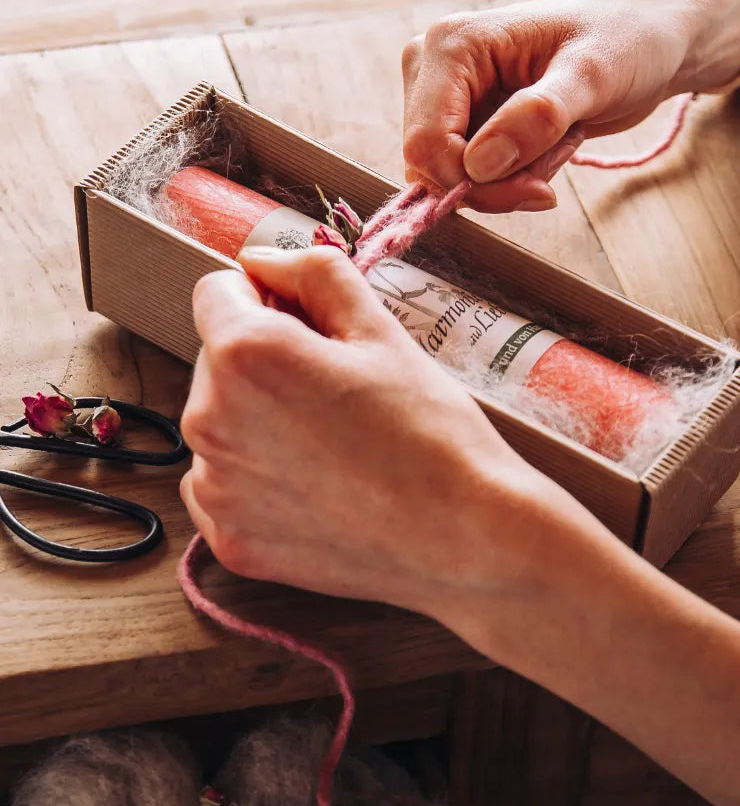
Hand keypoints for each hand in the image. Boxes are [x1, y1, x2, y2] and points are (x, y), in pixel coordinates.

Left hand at [179, 245, 579, 619]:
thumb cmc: (432, 432)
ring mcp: (217, 490)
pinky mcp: (232, 543)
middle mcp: (208, 420)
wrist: (465, 537)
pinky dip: (260, 486)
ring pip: (221, 427)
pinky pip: (226, 490)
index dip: (269, 301)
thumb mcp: (383, 331)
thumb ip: (314, 274)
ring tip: (335, 451)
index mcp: (245, 353)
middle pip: (218, 363)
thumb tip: (262, 262)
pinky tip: (319, 493)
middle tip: (340, 399)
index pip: (217, 292)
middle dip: (264, 366)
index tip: (313, 331)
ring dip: (260, 426)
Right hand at [402, 0, 739, 212]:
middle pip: (436, 168)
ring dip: (511, 184)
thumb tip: (479, 165)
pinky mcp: (468, 125)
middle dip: (496, 186)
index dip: (474, 184)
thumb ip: (537, 117)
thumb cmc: (625, 42)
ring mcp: (449, 101)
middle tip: (553, 168)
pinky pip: (474, 181)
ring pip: (455, 181)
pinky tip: (547, 151)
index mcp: (452, 46)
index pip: (427, 143)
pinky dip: (514, 182)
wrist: (645, 43)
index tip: (537, 192)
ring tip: (557, 144)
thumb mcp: (591, 76)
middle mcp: (435, 70)